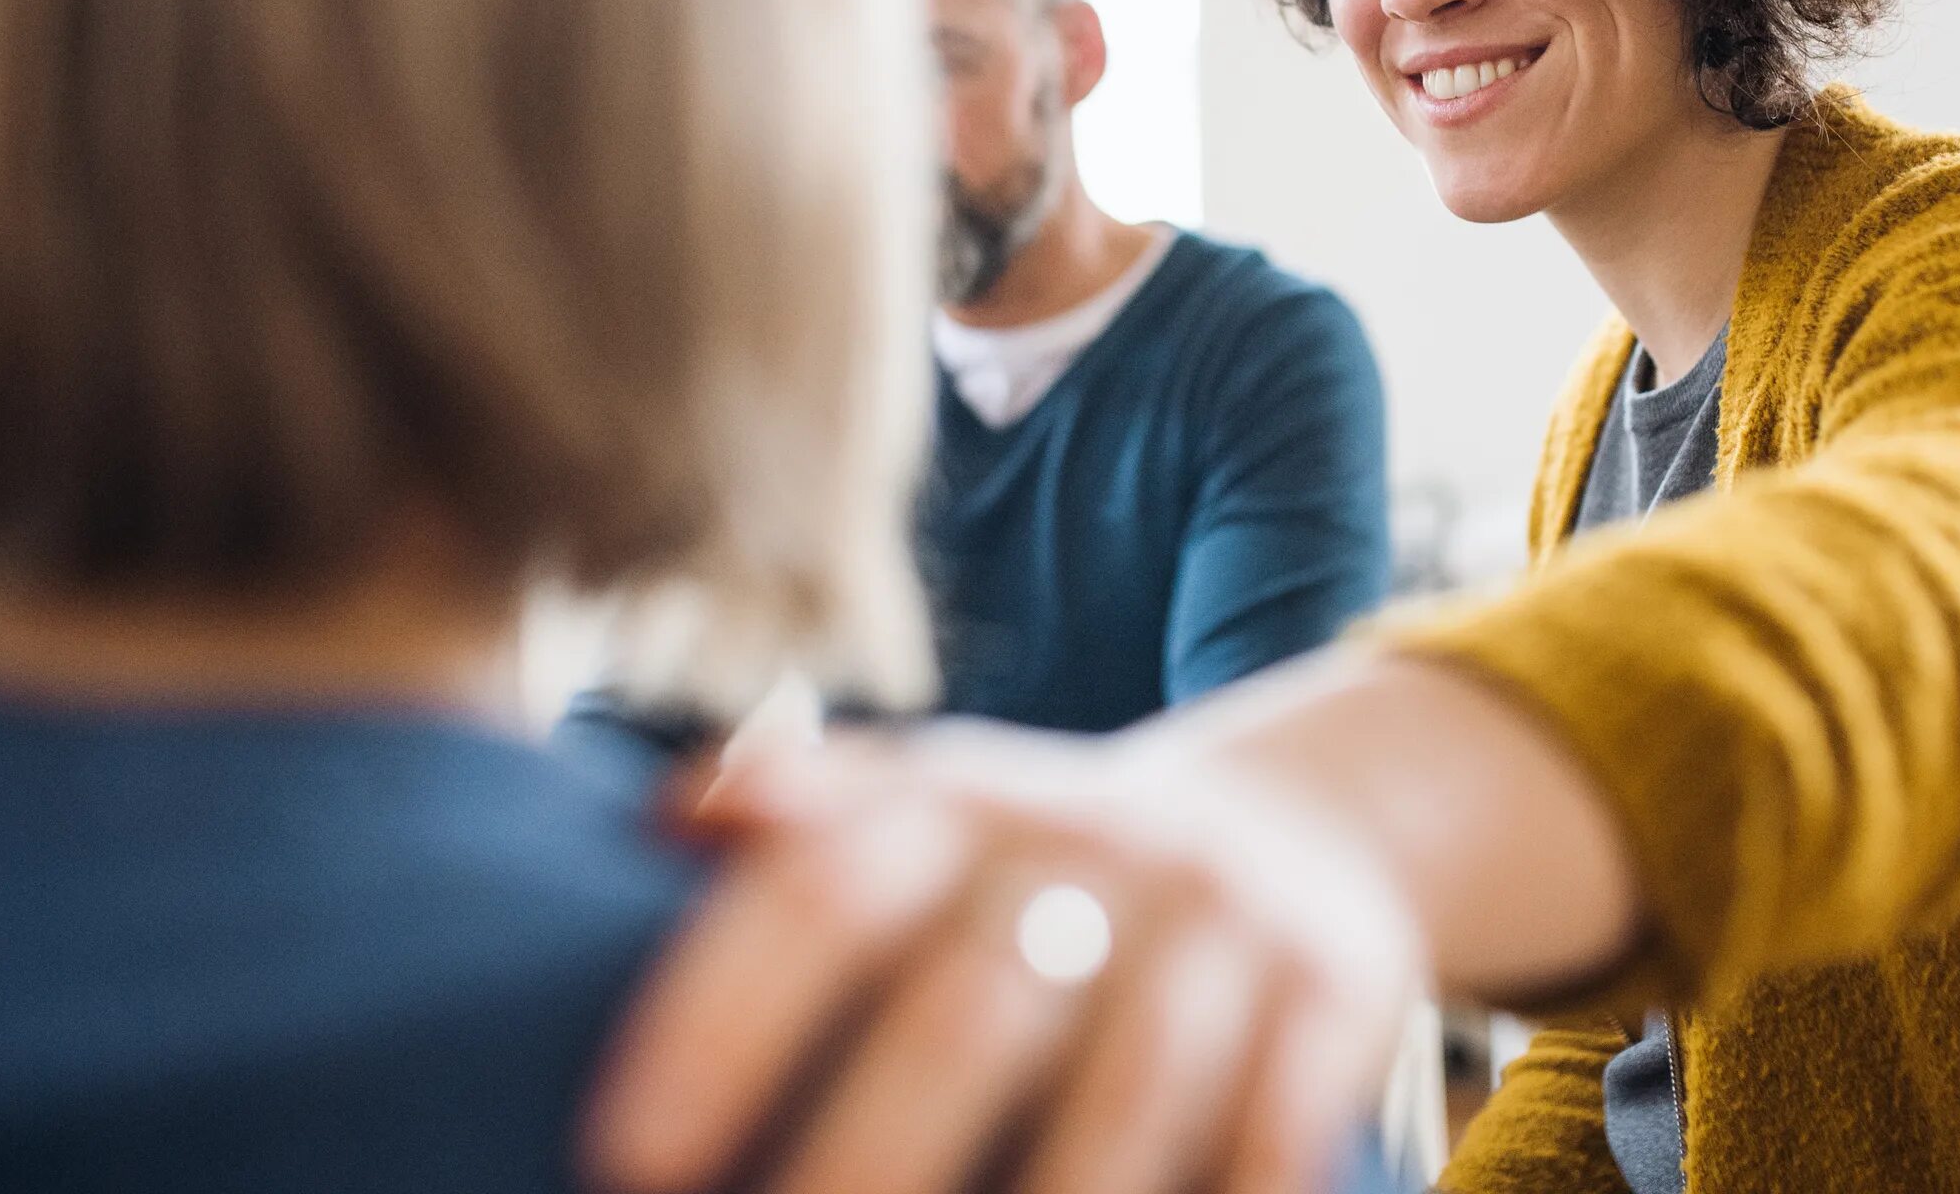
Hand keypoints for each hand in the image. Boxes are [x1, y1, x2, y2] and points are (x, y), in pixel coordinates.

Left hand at [581, 719, 1424, 1193]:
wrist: (1291, 823)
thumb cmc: (1039, 867)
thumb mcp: (928, 812)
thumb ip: (803, 820)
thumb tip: (661, 821)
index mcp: (956, 801)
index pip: (822, 892)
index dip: (720, 1020)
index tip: (624, 1154)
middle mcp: (1088, 841)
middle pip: (965, 1009)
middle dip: (861, 1161)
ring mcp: (1218, 917)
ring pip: (1128, 1088)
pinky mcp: (1334, 989)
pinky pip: (1277, 1130)